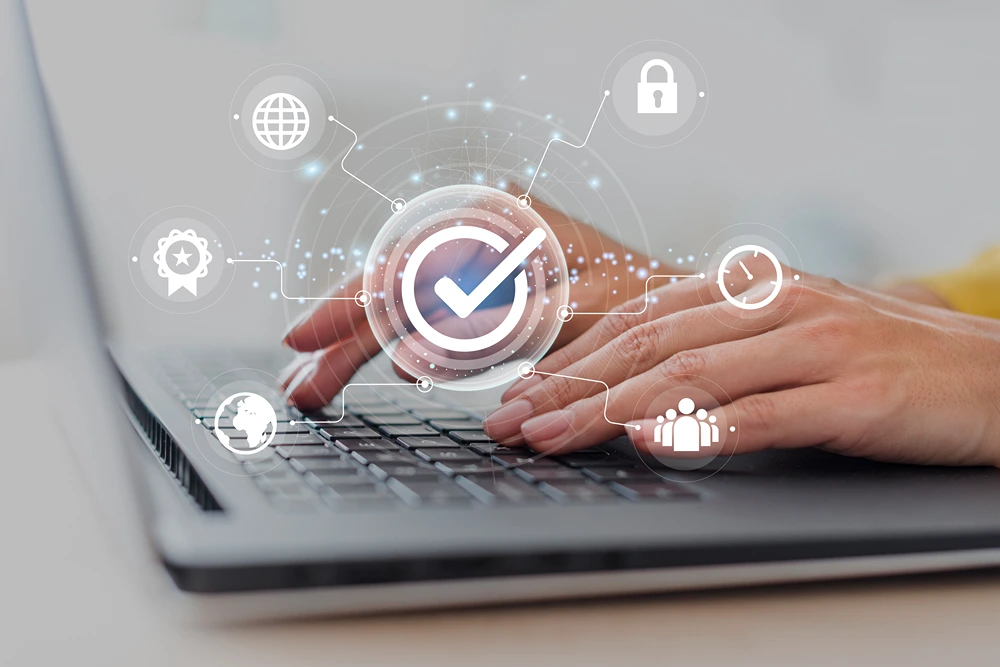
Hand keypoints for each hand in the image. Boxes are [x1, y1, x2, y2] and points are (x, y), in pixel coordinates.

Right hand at [280, 189, 657, 409]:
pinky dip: (408, 348)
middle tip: (298, 389)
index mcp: (498, 220)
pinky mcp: (492, 290)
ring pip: (407, 306)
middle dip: (343, 339)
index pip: (405, 265)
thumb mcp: (579, 310)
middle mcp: (482, 233)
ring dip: (362, 348)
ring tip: (315, 386)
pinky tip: (389, 371)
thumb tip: (415, 351)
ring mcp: (484, 261)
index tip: (302, 340)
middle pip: (394, 288)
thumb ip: (499, 325)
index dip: (348, 306)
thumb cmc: (648, 296)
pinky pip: (435, 320)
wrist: (687, 306)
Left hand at [483, 256, 999, 466]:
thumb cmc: (882, 358)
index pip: (640, 317)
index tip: (520, 388)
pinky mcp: (853, 395)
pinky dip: (699, 427)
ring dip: (610, 408)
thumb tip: (636, 382)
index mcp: (754, 286)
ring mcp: (815, 346)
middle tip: (512, 420)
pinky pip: (762, 412)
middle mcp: (775, 304)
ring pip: (691, 372)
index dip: (572, 354)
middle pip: (649, 342)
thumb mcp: (790, 334)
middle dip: (569, 383)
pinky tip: (650, 441)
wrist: (993, 375)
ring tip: (554, 436)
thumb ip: (720, 345)